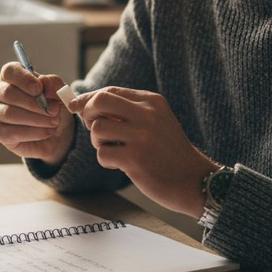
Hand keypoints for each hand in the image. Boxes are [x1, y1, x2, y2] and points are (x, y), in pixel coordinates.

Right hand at [0, 63, 74, 164]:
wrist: (56, 131)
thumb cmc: (52, 105)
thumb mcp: (58, 91)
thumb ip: (53, 83)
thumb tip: (44, 82)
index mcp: (11, 76)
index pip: (9, 71)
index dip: (24, 79)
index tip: (39, 89)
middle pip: (7, 93)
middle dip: (34, 103)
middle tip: (54, 110)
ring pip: (9, 113)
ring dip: (36, 119)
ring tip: (54, 121)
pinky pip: (13, 132)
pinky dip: (34, 132)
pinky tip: (47, 131)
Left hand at [67, 86, 218, 217]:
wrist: (194, 179)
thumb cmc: (168, 151)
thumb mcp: (156, 121)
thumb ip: (127, 111)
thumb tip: (85, 103)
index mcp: (152, 101)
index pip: (110, 91)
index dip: (89, 99)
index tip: (76, 106)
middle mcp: (148, 115)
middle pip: (100, 101)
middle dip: (88, 113)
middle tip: (94, 128)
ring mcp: (142, 136)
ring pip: (97, 128)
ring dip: (98, 142)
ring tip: (113, 150)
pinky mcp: (135, 159)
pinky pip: (102, 153)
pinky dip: (105, 161)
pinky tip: (120, 165)